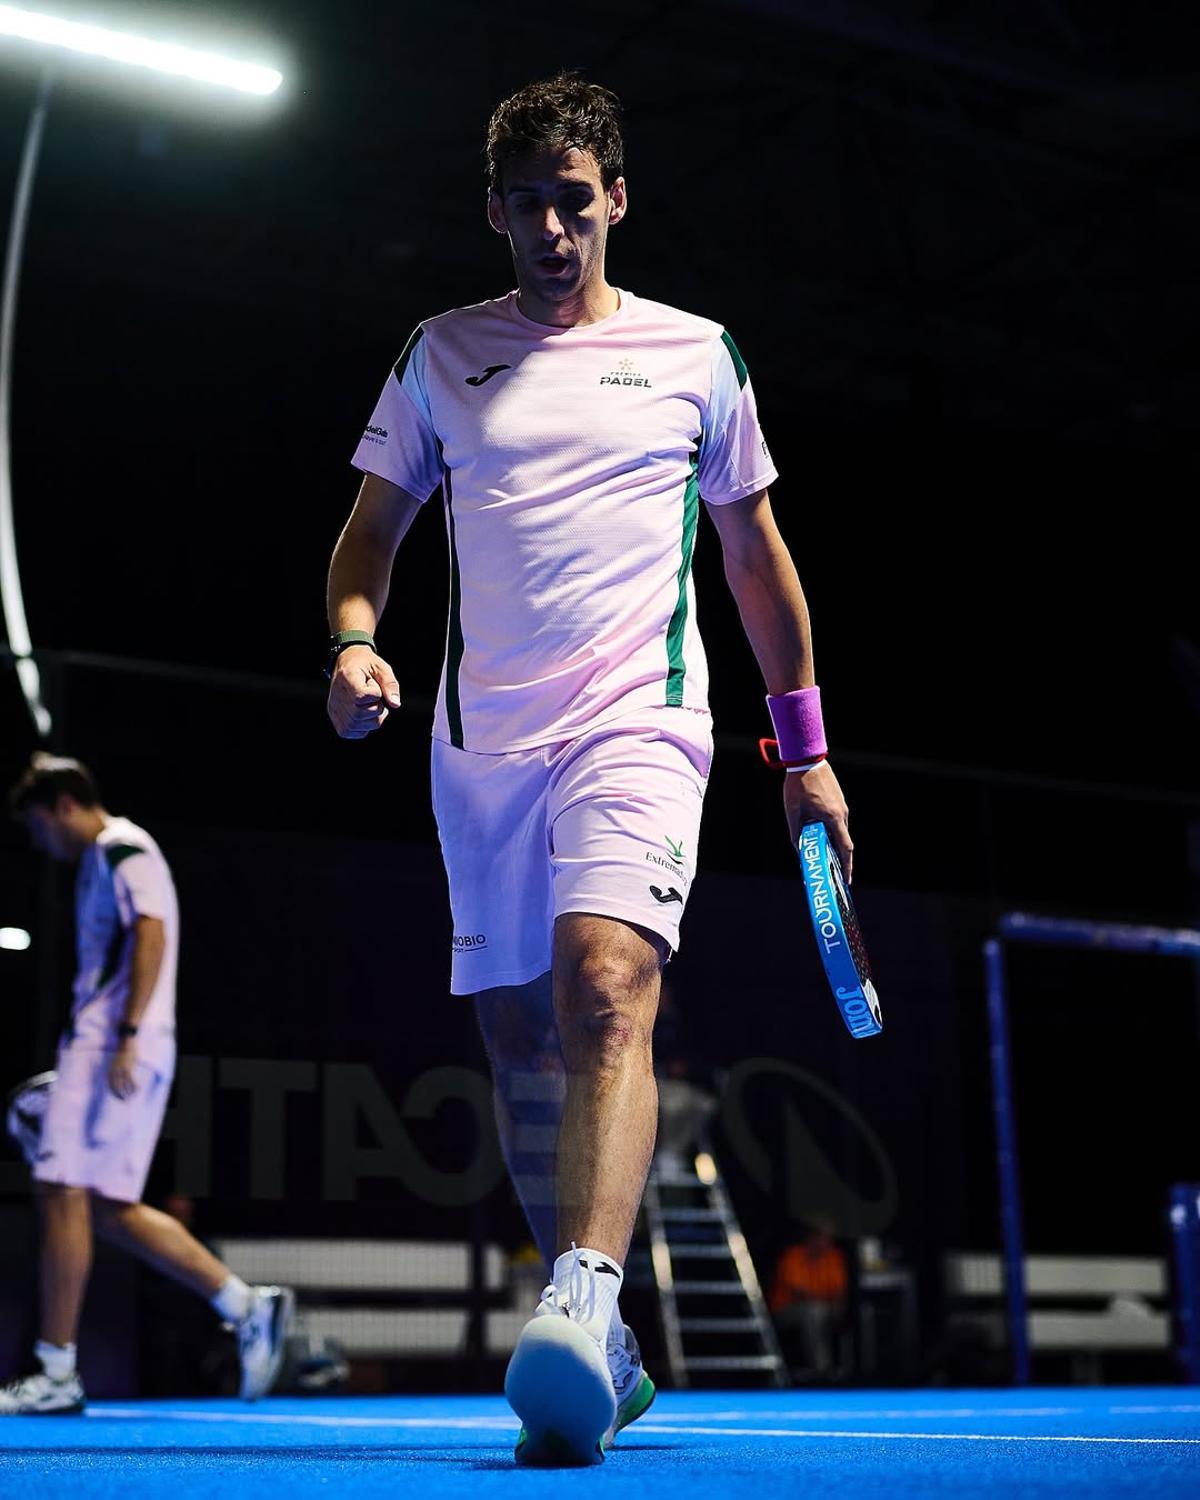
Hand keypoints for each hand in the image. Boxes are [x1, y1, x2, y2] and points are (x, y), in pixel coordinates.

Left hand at [109, 1039, 138, 1099]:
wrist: (125, 1042)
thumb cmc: (122, 1052)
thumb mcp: (116, 1062)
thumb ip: (116, 1070)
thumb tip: (118, 1078)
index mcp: (110, 1070)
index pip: (111, 1086)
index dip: (114, 1093)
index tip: (119, 1098)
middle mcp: (114, 1071)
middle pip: (116, 1087)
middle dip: (120, 1095)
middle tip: (124, 1101)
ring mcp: (121, 1070)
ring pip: (124, 1085)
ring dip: (128, 1093)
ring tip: (131, 1098)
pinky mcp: (129, 1068)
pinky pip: (131, 1080)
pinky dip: (134, 1086)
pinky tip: (137, 1090)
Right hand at [326, 646, 401, 738]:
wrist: (347, 662)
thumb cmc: (366, 664)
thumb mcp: (381, 667)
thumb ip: (390, 684)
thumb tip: (395, 704)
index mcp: (347, 677)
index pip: (361, 697)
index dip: (375, 693)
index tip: (372, 683)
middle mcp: (337, 694)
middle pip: (360, 714)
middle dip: (376, 707)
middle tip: (374, 696)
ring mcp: (334, 708)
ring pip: (357, 726)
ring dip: (372, 718)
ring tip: (370, 703)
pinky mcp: (335, 718)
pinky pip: (352, 732)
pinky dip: (364, 726)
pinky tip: (365, 713)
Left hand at [783, 761, 853, 883]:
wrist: (807, 760)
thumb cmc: (799, 786)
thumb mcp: (793, 812)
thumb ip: (797, 833)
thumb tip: (799, 849)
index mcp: (833, 818)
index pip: (845, 848)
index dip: (847, 866)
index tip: (847, 880)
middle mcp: (842, 814)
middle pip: (843, 841)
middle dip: (839, 858)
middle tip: (832, 872)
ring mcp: (842, 806)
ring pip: (839, 831)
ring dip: (833, 843)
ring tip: (824, 854)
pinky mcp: (839, 801)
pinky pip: (837, 821)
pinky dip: (832, 831)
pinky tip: (820, 834)